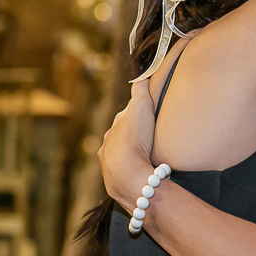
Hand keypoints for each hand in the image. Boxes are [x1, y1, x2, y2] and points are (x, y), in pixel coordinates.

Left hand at [98, 80, 156, 212]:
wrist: (127, 175)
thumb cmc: (135, 140)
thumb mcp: (141, 108)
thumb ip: (141, 90)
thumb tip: (142, 76)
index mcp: (115, 127)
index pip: (125, 116)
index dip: (137, 115)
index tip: (148, 115)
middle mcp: (107, 143)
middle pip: (120, 135)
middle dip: (131, 136)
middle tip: (147, 138)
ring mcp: (107, 162)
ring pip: (117, 155)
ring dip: (129, 155)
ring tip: (143, 158)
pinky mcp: (111, 180)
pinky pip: (120, 173)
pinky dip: (128, 171)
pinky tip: (136, 173)